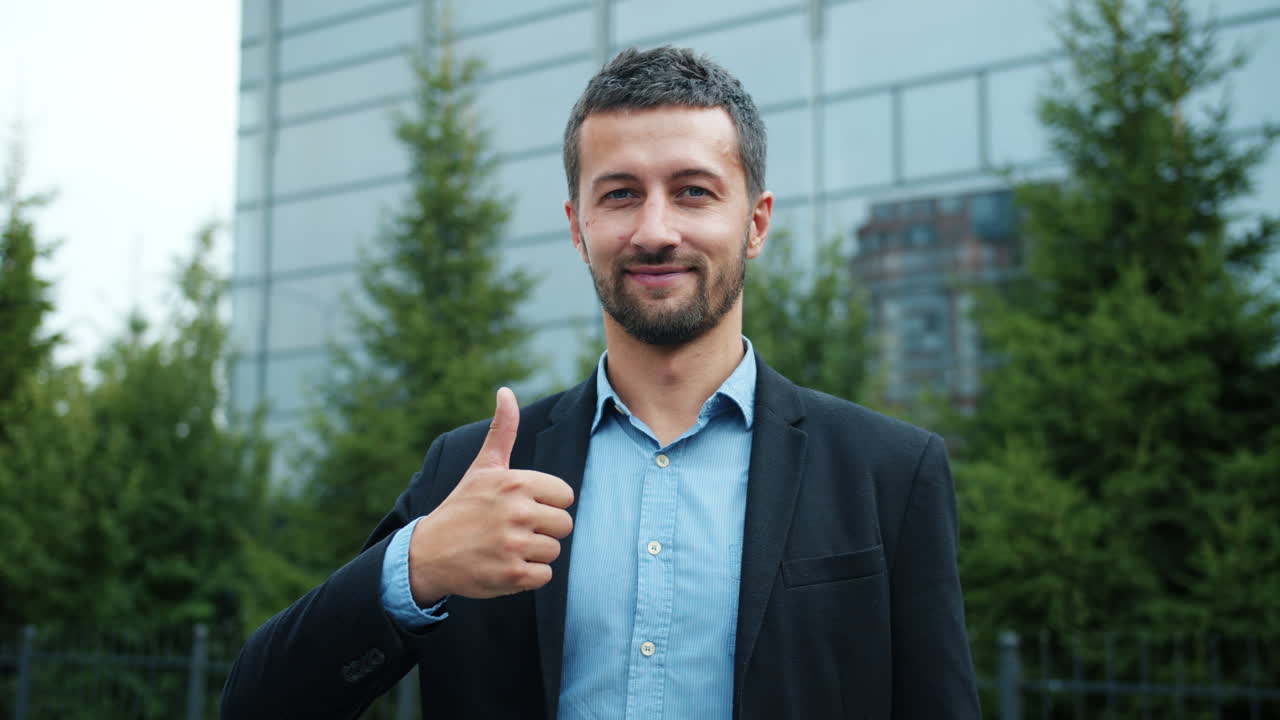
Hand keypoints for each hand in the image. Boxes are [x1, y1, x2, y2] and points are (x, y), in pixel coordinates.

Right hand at [408, 387, 574, 606]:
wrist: (427, 553)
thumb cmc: (461, 507)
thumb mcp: (482, 468)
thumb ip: (503, 430)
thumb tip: (506, 391)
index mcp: (515, 482)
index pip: (565, 495)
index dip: (547, 503)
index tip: (523, 507)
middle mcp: (517, 511)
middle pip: (564, 524)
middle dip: (544, 529)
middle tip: (514, 530)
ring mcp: (514, 544)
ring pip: (554, 551)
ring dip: (534, 553)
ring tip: (507, 547)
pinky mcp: (512, 575)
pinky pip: (545, 576)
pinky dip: (528, 576)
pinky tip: (505, 565)